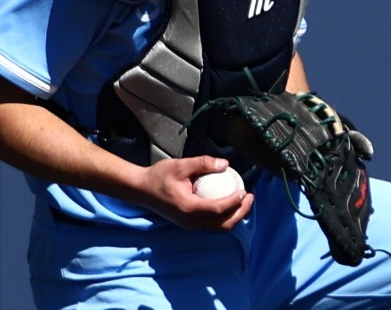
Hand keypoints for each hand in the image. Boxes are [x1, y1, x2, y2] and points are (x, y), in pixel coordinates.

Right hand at [135, 155, 252, 230]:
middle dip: (241, 212)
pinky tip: (231, 202)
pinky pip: (212, 224)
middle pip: (222, 224)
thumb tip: (225, 164)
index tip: (245, 190)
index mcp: (188, 208)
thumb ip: (203, 163)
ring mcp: (189, 224)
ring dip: (235, 216)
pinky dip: (225, 216)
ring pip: (218, 227)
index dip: (234, 202)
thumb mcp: (180, 165)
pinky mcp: (189, 223)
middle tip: (250, 196)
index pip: (217, 209)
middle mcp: (189, 221)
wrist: (140, 190)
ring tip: (245, 200)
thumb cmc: (159, 177)